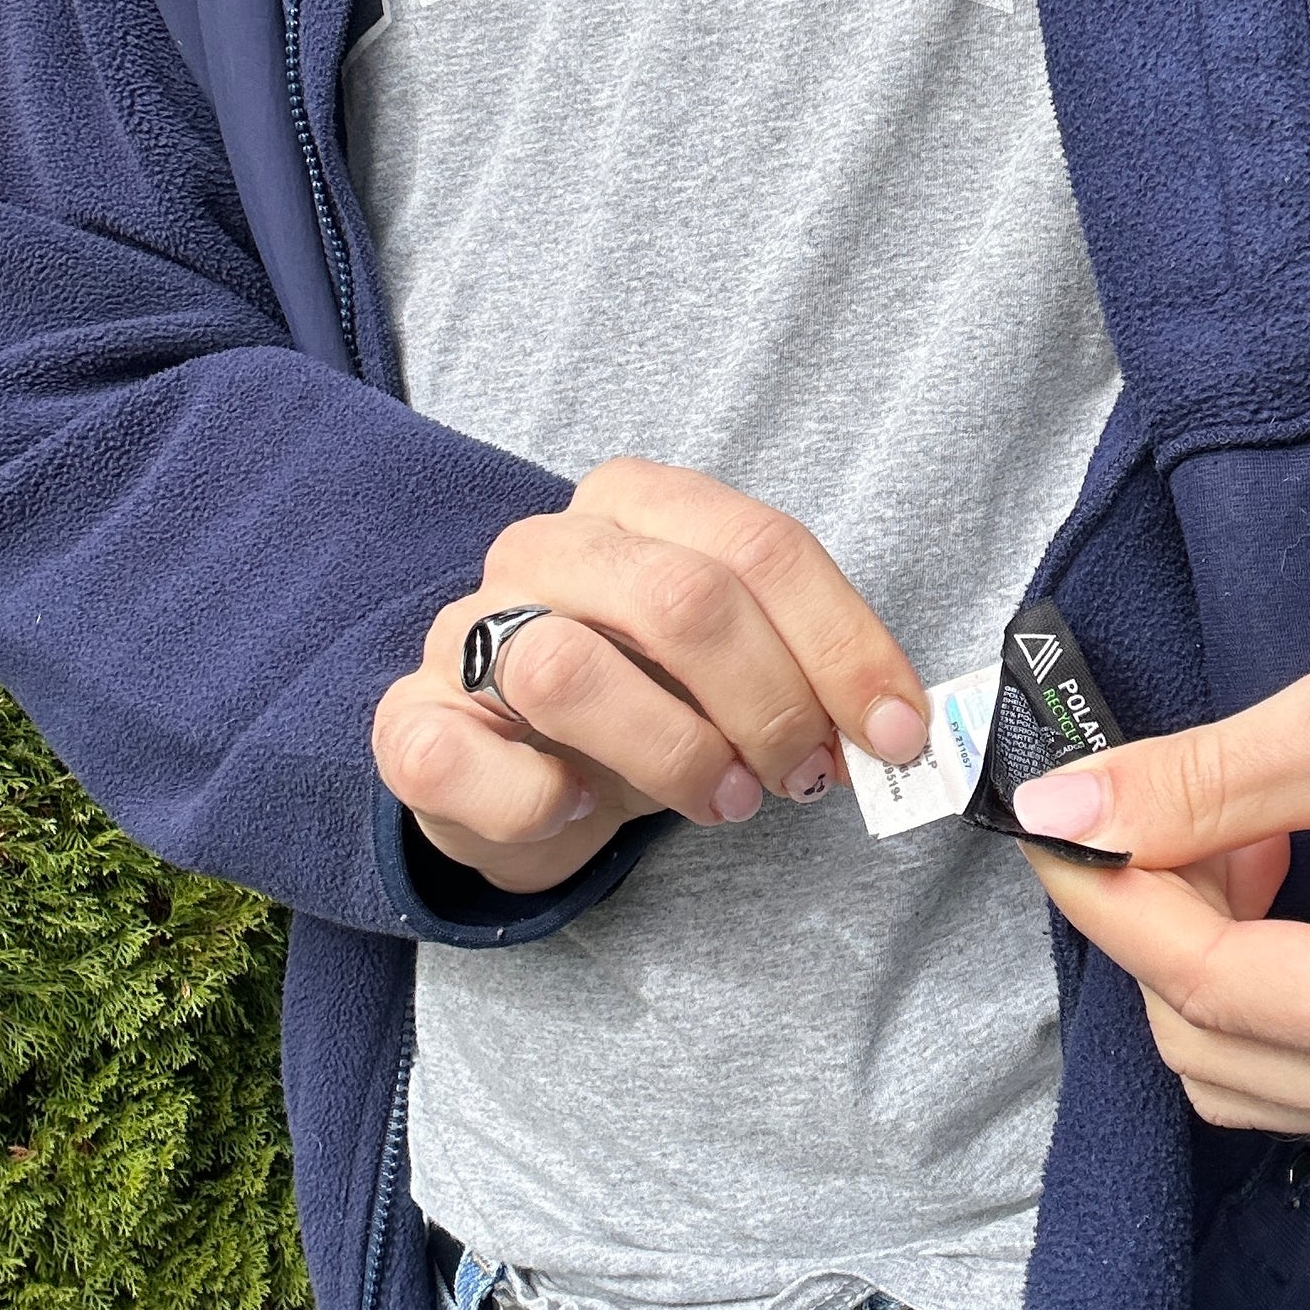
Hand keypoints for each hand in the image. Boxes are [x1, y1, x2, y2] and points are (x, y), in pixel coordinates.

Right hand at [373, 459, 928, 893]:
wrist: (521, 773)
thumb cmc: (649, 702)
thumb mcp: (739, 668)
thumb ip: (812, 675)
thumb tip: (899, 728)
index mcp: (637, 502)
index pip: (763, 545)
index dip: (844, 645)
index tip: (897, 734)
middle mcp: (548, 547)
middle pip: (684, 599)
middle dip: (771, 704)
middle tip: (804, 777)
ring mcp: (465, 628)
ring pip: (570, 671)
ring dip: (677, 756)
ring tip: (724, 800)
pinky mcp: (411, 722)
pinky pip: (468, 760)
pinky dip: (543, 801)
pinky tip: (579, 807)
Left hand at [1014, 554, 1309, 1146]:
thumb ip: (1199, 780)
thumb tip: (1062, 812)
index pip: (1210, 988)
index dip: (1108, 900)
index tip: (1046, 823)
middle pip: (1211, 1043)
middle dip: (1159, 917)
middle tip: (1174, 798)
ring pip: (1236, 1063)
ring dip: (1200, 942)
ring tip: (1243, 822)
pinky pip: (1288, 1051)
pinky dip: (1244, 963)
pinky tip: (1268, 860)